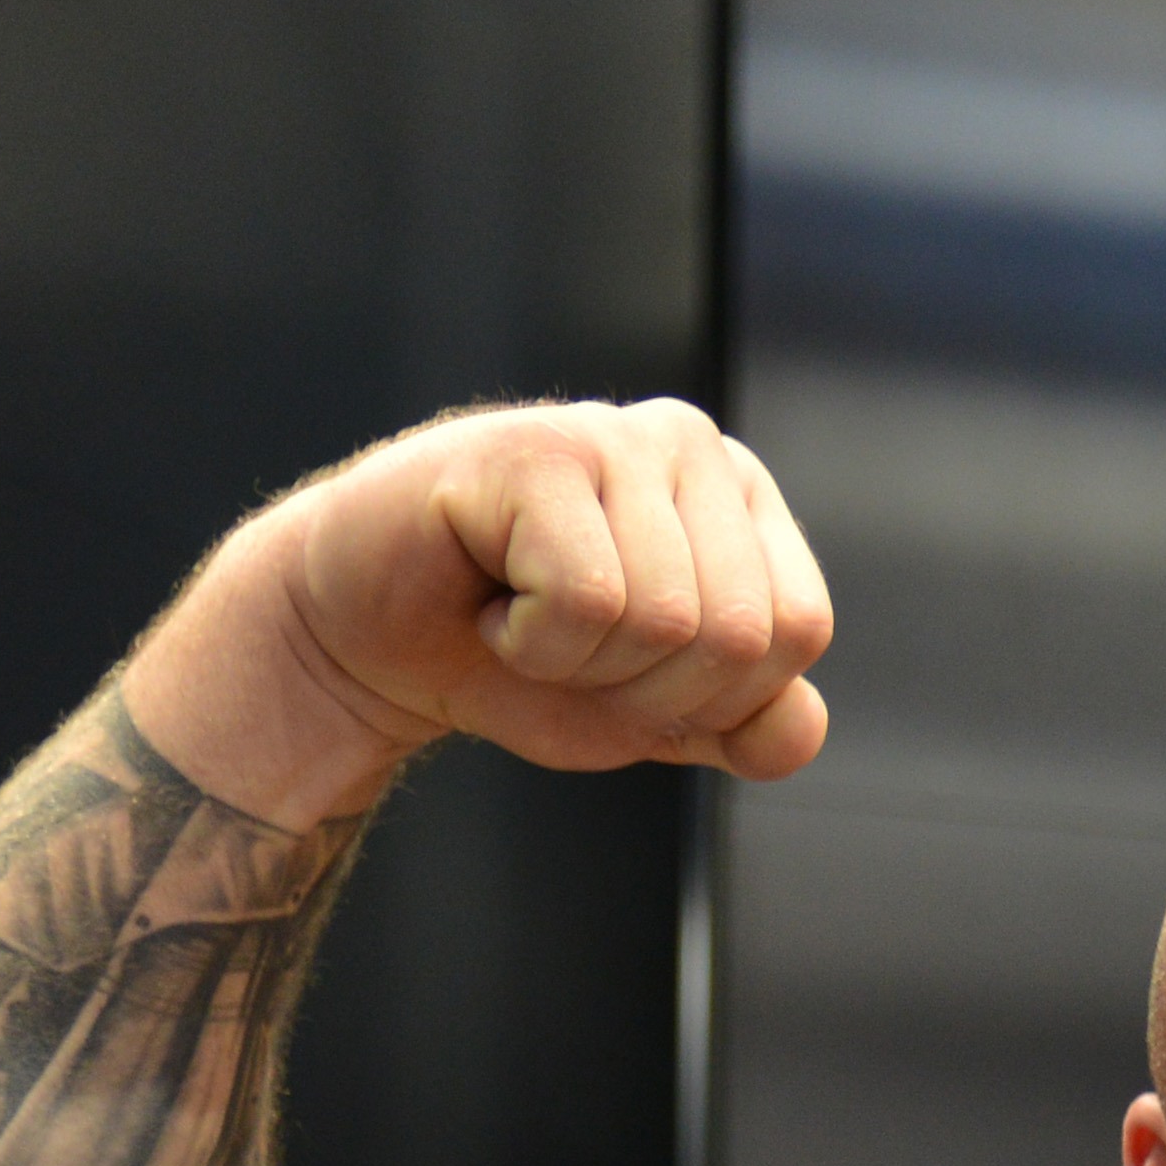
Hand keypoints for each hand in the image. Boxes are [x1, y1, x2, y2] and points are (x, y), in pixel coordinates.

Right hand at [135, 401, 835, 820]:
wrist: (366, 647)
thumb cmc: (515, 666)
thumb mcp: (654, 716)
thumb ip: (748, 729)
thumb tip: (796, 730)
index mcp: (744, 500)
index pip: (799, 631)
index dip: (712, 696)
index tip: (628, 668)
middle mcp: (692, 444)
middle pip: (738, 634)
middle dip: (644, 689)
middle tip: (564, 648)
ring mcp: (614, 434)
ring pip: (666, 621)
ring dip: (578, 665)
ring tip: (522, 616)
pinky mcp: (537, 450)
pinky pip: (587, 602)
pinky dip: (531, 641)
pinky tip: (489, 595)